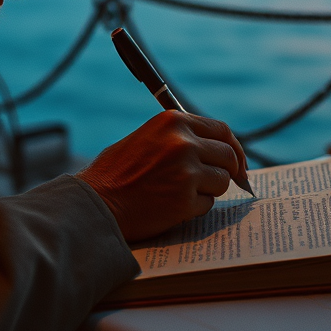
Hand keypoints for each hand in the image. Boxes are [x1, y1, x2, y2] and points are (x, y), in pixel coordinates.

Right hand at [76, 111, 247, 242]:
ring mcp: (186, 171)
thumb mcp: (146, 138)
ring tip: (180, 194)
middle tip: (229, 182)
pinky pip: (207, 204)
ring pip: (221, 181)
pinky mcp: (184, 199)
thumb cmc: (115, 174)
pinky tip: (171, 207)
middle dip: (230, 171)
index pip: (221, 130)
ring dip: (208, 190)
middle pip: (228, 156)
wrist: (93, 203)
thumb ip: (179, 138)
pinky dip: (195, 208)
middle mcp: (183, 142)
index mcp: (173, 122)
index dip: (234, 147)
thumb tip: (212, 148)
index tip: (237, 161)